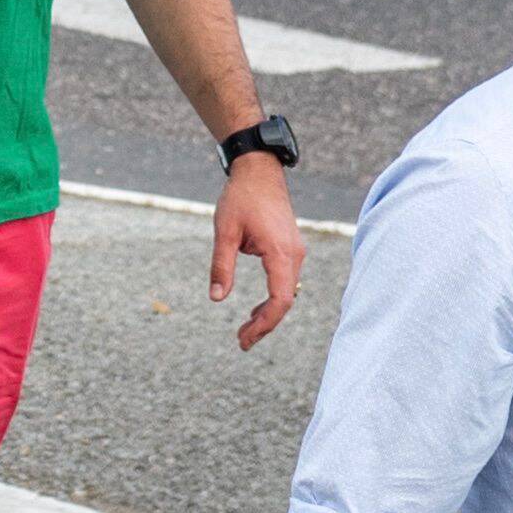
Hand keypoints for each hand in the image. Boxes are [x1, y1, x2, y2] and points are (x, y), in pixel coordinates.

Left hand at [215, 151, 305, 347]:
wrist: (259, 170)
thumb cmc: (240, 198)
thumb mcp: (224, 231)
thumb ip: (221, 265)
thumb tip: (216, 298)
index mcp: (281, 253)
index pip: (279, 301)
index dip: (264, 324)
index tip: (245, 339)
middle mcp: (294, 255)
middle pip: (285, 302)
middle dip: (264, 324)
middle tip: (242, 342)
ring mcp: (295, 251)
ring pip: (287, 293)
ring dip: (269, 313)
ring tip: (246, 330)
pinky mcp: (291, 248)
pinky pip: (285, 281)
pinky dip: (273, 298)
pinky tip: (255, 310)